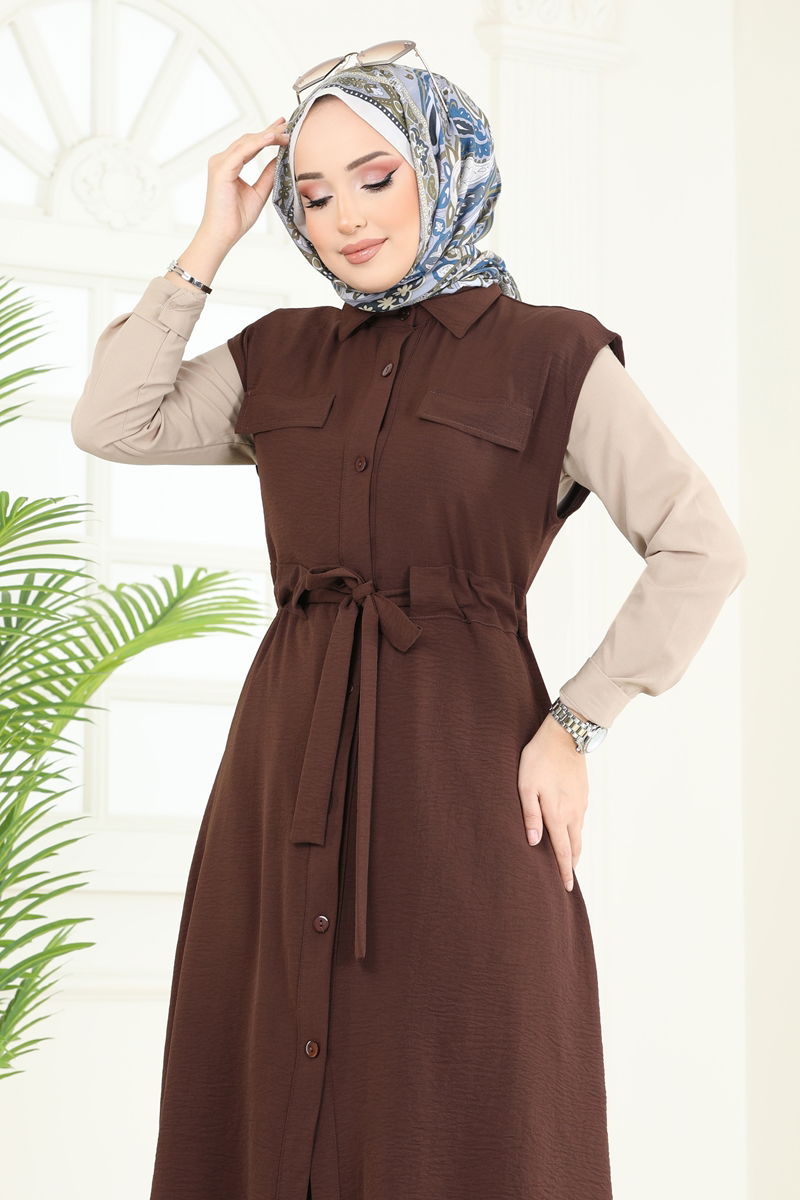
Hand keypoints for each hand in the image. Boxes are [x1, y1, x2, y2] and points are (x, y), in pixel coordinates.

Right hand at [197, 117, 290, 250]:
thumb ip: (268, 174)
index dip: (268, 135)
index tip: (283, 127)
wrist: (222, 235)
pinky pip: (242, 152)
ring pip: (247, 142)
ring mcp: (220, 164)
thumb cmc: (236, 219)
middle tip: (287, 124)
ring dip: (267, 135)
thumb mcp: (259, 192)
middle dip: (269, 131)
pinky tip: (272, 138)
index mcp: (229, 165)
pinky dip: (258, 143)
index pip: (251, 145)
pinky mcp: (221, 170)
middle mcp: (222, 161)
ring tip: (285, 131)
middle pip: (249, 139)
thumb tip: (280, 159)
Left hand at [517, 711, 589, 891]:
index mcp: (558, 814)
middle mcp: (573, 813)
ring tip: (568, 859)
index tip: (567, 888)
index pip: (563, 851)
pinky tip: (570, 830)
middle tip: (568, 879)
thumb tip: (534, 843)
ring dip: (574, 848)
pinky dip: (576, 831)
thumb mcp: (526, 786)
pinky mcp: (583, 793)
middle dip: (571, 864)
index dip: (564, 870)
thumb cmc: (539, 759)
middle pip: (575, 846)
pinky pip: (581, 819)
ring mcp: (581, 803)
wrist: (565, 735)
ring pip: (579, 833)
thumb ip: (530, 815)